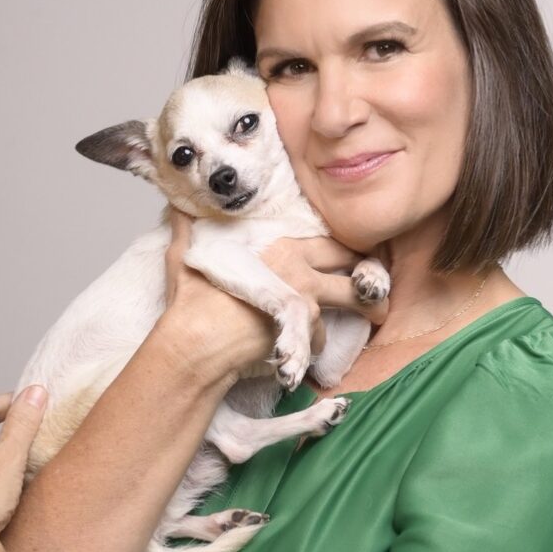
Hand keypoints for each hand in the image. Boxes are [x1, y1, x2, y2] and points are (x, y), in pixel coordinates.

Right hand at [162, 209, 388, 369]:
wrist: (196, 339)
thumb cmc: (191, 300)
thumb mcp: (186, 253)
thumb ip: (187, 226)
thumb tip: (177, 204)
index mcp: (277, 245)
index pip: (327, 238)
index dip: (345, 248)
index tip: (355, 255)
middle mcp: (298, 266)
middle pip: (351, 263)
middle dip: (368, 273)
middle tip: (376, 285)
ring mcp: (305, 296)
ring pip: (348, 300)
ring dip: (358, 311)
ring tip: (372, 317)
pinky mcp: (303, 327)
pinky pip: (323, 336)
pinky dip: (317, 343)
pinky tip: (308, 347)